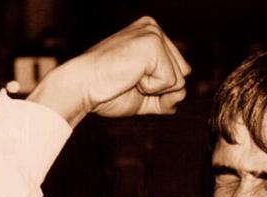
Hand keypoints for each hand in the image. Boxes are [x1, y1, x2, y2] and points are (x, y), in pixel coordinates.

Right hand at [28, 16, 190, 126]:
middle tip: (129, 80)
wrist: (83, 88)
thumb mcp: (144, 96)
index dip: (158, 89)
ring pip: (179, 81)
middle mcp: (154, 29)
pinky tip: (130, 76)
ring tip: (128, 77)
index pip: (179, 73)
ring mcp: (154, 34)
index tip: (130, 81)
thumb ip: (167, 97)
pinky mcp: (153, 45)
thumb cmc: (107, 91)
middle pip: (183, 76)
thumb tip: (183, 94)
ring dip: (154, 90)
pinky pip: (171, 83)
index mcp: (151, 36)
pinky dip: (151, 89)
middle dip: (159, 90)